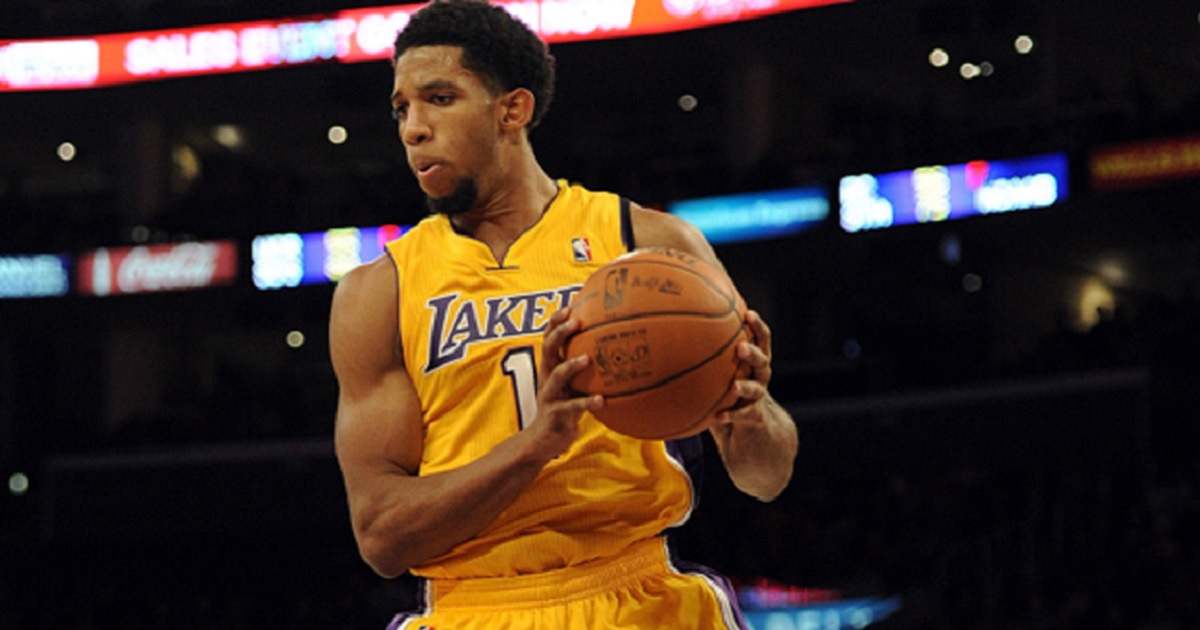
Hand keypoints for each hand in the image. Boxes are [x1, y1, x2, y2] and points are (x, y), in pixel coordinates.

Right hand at [525, 307, 603, 460]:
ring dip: (571, 366)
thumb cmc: (565, 407)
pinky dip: (587, 402)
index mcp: (551, 367)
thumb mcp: (573, 386)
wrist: (544, 440)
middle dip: (560, 333)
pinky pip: (572, 407)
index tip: (570, 305)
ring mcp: (550, 395)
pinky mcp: (556, 414)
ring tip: (587, 359)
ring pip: (557, 376)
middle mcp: (547, 377)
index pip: (549, 337)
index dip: (556, 320)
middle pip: (548, 349)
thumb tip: (617, 350)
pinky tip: (603, 400)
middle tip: (576, 323)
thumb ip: (585, 369)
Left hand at [718, 310, 772, 424]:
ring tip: (734, 387)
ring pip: (755, 389)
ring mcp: (759, 396)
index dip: (757, 326)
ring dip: (745, 387)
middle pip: (762, 360)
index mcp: (756, 359)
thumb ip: (709, 353)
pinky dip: (732, 415)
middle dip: (752, 353)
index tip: (748, 313)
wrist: (753, 423)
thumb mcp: (726, 369)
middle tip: (741, 348)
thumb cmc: (732, 386)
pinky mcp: (755, 415)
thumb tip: (675, 332)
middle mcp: (761, 375)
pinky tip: (718, 416)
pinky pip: (743, 415)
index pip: (761, 338)